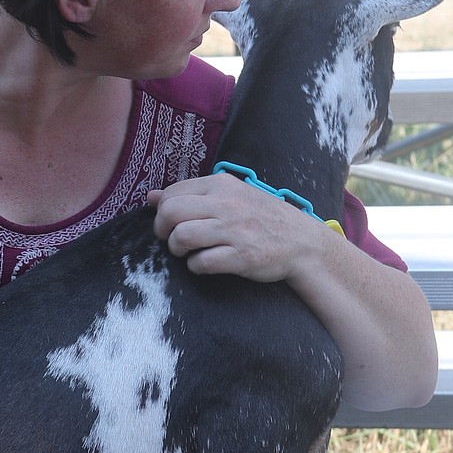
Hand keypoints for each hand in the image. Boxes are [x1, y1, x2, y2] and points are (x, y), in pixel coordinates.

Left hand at [149, 174, 322, 282]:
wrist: (301, 241)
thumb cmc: (261, 218)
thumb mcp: (230, 196)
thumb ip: (191, 195)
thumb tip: (151, 197)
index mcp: (221, 185)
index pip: (172, 193)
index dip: (162, 211)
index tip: (171, 223)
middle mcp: (226, 204)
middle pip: (171, 213)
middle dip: (163, 230)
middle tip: (172, 240)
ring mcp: (234, 231)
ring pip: (182, 237)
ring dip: (177, 249)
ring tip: (187, 252)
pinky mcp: (241, 256)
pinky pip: (201, 263)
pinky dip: (196, 267)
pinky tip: (204, 264)